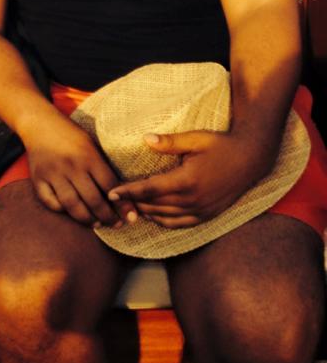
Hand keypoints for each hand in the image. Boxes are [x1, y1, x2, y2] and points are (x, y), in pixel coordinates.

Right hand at [24, 114, 138, 227]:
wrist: (39, 122)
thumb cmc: (70, 134)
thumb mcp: (90, 144)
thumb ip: (102, 166)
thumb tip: (120, 193)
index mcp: (88, 155)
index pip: (110, 186)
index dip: (122, 205)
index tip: (131, 217)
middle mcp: (71, 166)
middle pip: (93, 200)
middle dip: (108, 217)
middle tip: (116, 224)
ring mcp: (53, 174)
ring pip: (72, 206)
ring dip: (87, 219)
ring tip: (97, 223)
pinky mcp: (38, 179)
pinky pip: (51, 203)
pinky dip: (63, 211)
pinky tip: (72, 212)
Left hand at [107, 129, 273, 227]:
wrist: (250, 159)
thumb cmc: (221, 145)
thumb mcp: (196, 138)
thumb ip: (169, 141)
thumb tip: (145, 138)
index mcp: (187, 180)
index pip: (150, 189)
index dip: (128, 191)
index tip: (111, 192)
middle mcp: (193, 200)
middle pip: (154, 205)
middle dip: (133, 202)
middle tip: (114, 199)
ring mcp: (201, 210)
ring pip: (165, 217)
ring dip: (146, 212)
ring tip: (129, 205)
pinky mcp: (207, 215)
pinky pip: (180, 223)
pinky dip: (163, 221)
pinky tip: (153, 215)